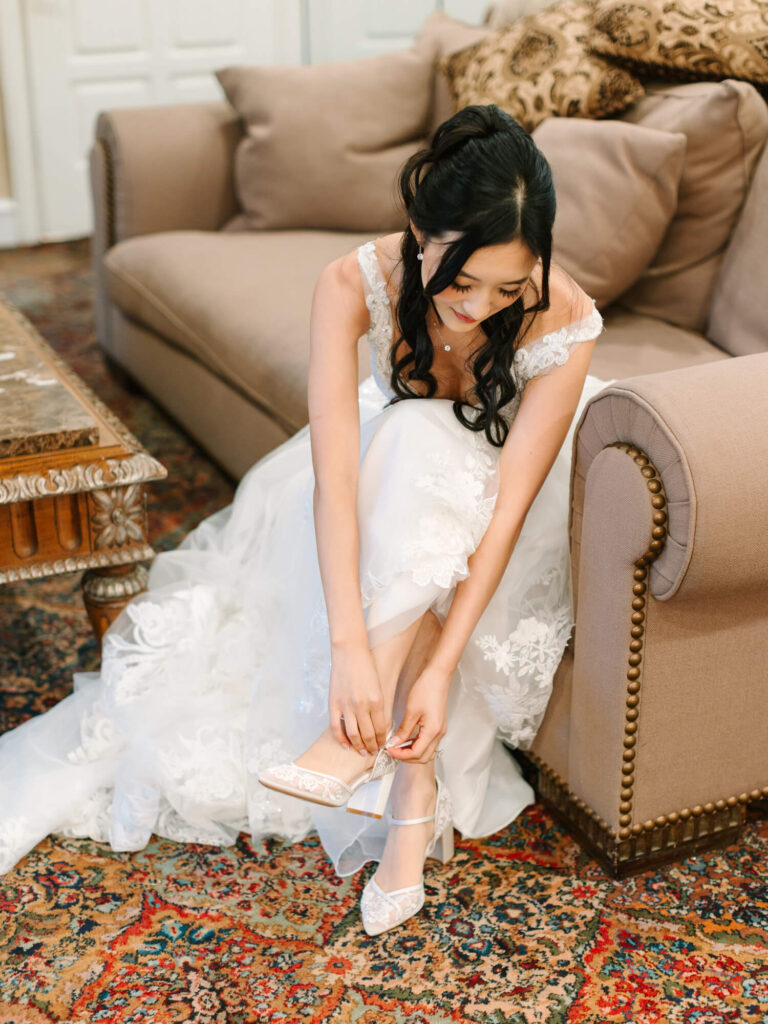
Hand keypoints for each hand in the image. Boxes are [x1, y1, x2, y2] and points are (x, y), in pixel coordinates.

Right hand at [328, 641, 387, 755]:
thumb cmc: (366, 666)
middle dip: (373, 746)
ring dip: (359, 746)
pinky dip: (341, 739)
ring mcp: (347, 705)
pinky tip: (345, 745)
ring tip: (363, 752)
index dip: (382, 740)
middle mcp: (362, 705)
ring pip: (354, 734)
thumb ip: (379, 705)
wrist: (349, 652)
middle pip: (369, 734)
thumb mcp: (379, 686)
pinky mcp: (334, 703)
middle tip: (374, 752)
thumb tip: (379, 724)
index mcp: (377, 701)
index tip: (383, 745)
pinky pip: (336, 727)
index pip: (381, 728)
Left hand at [386, 664, 450, 764]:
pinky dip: (417, 745)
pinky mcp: (438, 727)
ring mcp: (440, 731)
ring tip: (398, 746)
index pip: (416, 753)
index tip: (389, 750)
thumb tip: (394, 743)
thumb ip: (403, 730)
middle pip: (423, 757)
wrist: (438, 677)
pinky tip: (406, 739)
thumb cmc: (427, 689)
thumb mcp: (411, 711)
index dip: (401, 755)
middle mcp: (439, 734)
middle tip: (392, 751)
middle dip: (406, 757)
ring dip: (412, 753)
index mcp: (432, 731)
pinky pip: (428, 743)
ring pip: (426, 752)